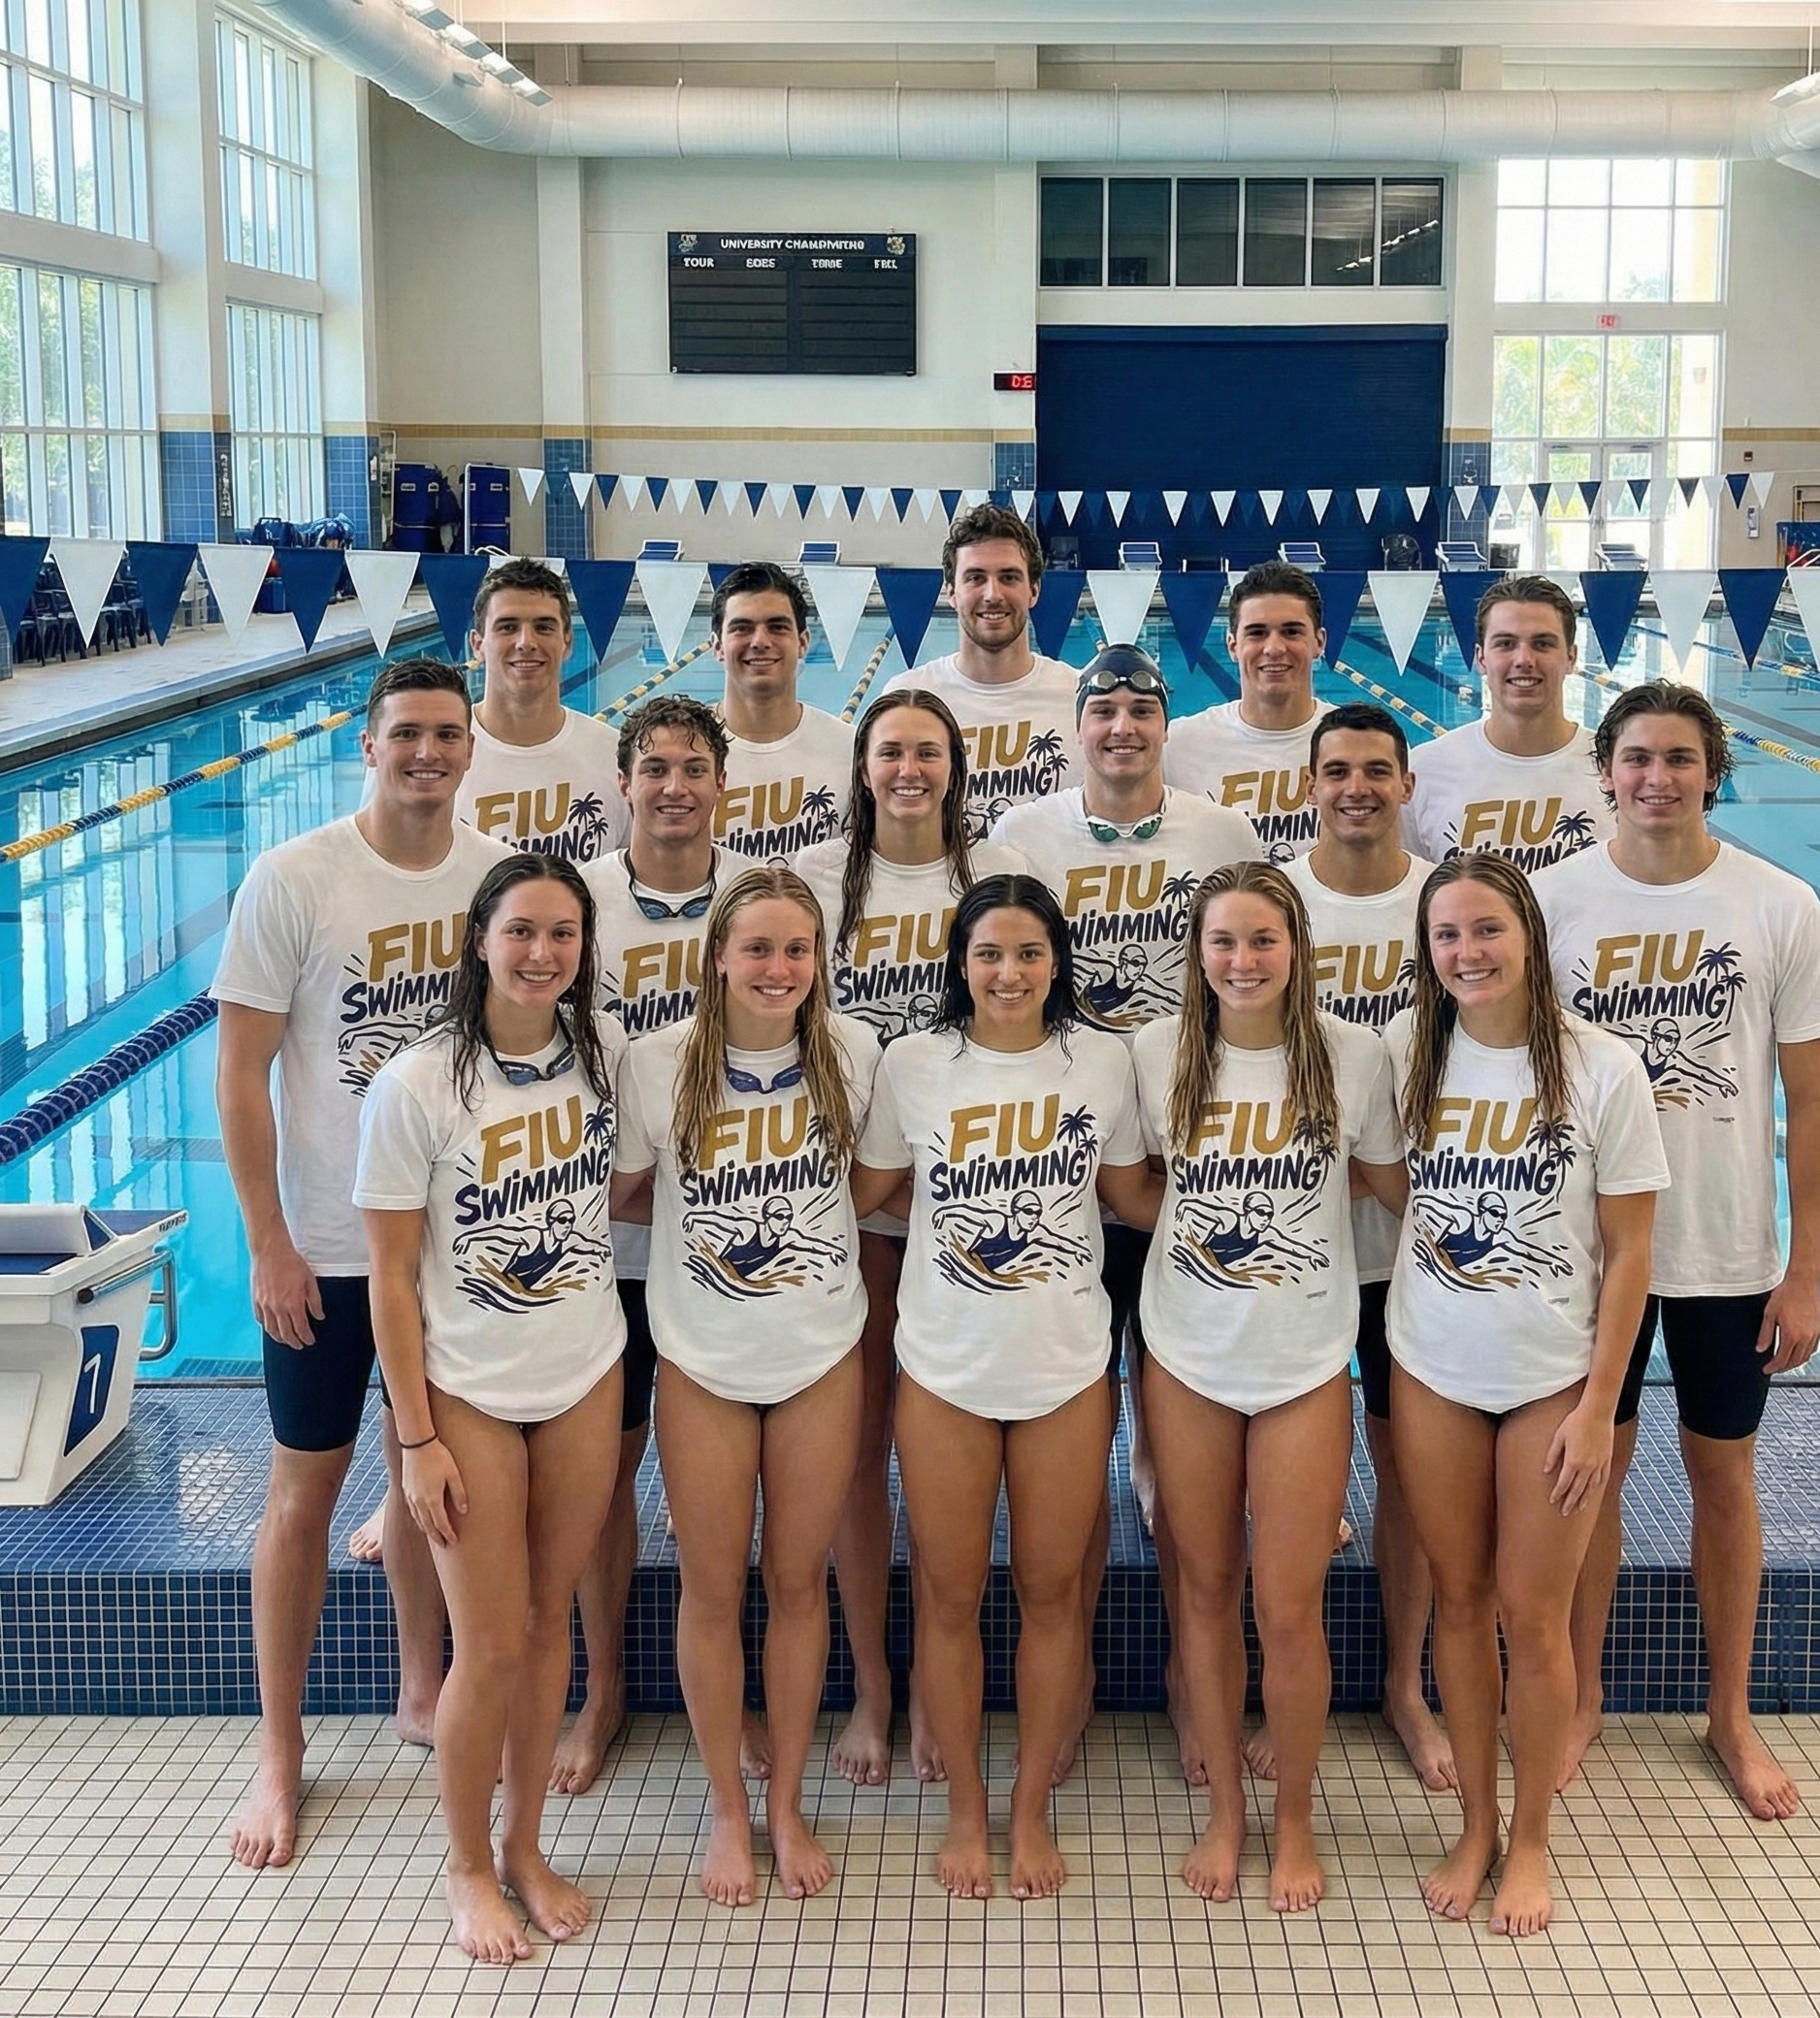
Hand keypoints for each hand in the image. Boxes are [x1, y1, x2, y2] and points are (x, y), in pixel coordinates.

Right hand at [250, 1238, 322, 1348]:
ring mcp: (264, 1305)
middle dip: (294, 1342)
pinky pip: (260, 1319)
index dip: (306, 1337)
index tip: (310, 1341)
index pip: (301, 1328)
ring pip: (271, 1329)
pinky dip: (266, 1326)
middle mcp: (277, 1307)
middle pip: (285, 1333)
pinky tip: (271, 1327)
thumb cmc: (292, 1263)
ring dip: (279, 1338)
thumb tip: (319, 1316)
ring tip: (286, 1340)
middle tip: (300, 1345)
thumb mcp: (310, 1280)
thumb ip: (315, 1301)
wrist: (271, 1251)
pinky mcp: (256, 1299)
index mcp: (293, 1303)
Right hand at [403, 1439, 467, 1546]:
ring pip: (418, 1520)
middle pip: (428, 1526)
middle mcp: (419, 1502)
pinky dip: (419, 1520)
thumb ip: (459, 1494)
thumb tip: (464, 1511)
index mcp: (432, 1499)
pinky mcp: (406, 1491)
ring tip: (435, 1536)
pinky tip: (423, 1520)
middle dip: (437, 1537)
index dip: (448, 1534)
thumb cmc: (438, 1457)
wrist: (417, 1444)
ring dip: (427, 1530)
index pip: (441, 1524)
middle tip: (444, 1545)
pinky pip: (412, 1512)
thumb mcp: (453, 1474)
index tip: (454, 1541)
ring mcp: (410, 1497)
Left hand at [1543, 1400, 1612, 1517]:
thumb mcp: (1559, 1436)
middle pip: (1577, 1490)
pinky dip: (1597, 1488)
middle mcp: (1587, 1466)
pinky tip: (1593, 1493)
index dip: (1557, 1494)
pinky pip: (1602, 1479)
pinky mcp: (1607, 1460)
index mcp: (1573, 1461)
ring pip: (1591, 1488)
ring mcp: (1599, 1465)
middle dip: (1569, 1502)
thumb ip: (1552, 1454)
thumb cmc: (1575, 1422)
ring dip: (1584, 1499)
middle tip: (1564, 1513)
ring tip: (1578, 1508)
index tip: (1553, 1502)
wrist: (1597, 1413)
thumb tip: (1546, 1470)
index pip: (1563, 1483)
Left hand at [1758, 1272, 1819, 1373]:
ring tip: (1783, 1364)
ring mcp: (1814, 1334)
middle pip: (1795, 1361)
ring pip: (1805, 1356)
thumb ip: (1765, 1334)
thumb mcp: (1770, 1314)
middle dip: (1783, 1368)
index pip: (1782, 1359)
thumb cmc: (1786, 1295)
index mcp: (1792, 1335)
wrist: (1803, 1282)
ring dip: (1794, 1362)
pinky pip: (1812, 1349)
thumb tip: (1760, 1349)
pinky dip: (1804, 1355)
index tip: (1766, 1370)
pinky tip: (1797, 1353)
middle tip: (1773, 1369)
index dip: (1773, 1367)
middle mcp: (1806, 1337)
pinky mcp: (1819, 1329)